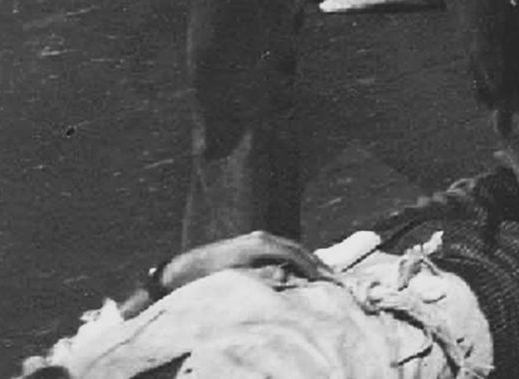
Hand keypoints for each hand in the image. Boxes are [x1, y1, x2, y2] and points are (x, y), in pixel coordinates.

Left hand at [159, 231, 328, 292]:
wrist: (186, 267)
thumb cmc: (209, 276)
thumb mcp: (235, 276)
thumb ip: (262, 276)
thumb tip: (285, 275)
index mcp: (261, 243)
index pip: (296, 254)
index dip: (313, 267)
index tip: (327, 281)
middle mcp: (263, 237)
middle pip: (298, 248)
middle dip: (316, 263)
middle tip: (332, 279)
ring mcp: (259, 238)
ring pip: (292, 248)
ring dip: (308, 261)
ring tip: (322, 275)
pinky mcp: (255, 243)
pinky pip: (283, 250)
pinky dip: (297, 260)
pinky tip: (303, 270)